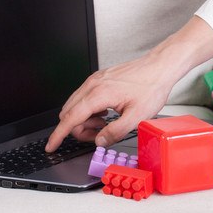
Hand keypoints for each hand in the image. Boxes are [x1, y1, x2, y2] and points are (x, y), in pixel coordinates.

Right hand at [45, 16, 212, 151]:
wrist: (160, 66)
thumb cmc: (152, 86)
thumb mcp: (137, 116)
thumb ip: (115, 131)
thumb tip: (99, 141)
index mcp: (99, 94)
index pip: (70, 118)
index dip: (58, 135)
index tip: (51, 146)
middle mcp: (93, 84)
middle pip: (70, 113)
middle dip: (78, 129)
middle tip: (99, 135)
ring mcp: (95, 80)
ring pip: (76, 105)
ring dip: (85, 120)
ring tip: (106, 124)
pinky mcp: (100, 79)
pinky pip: (85, 97)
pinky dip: (90, 110)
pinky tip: (106, 113)